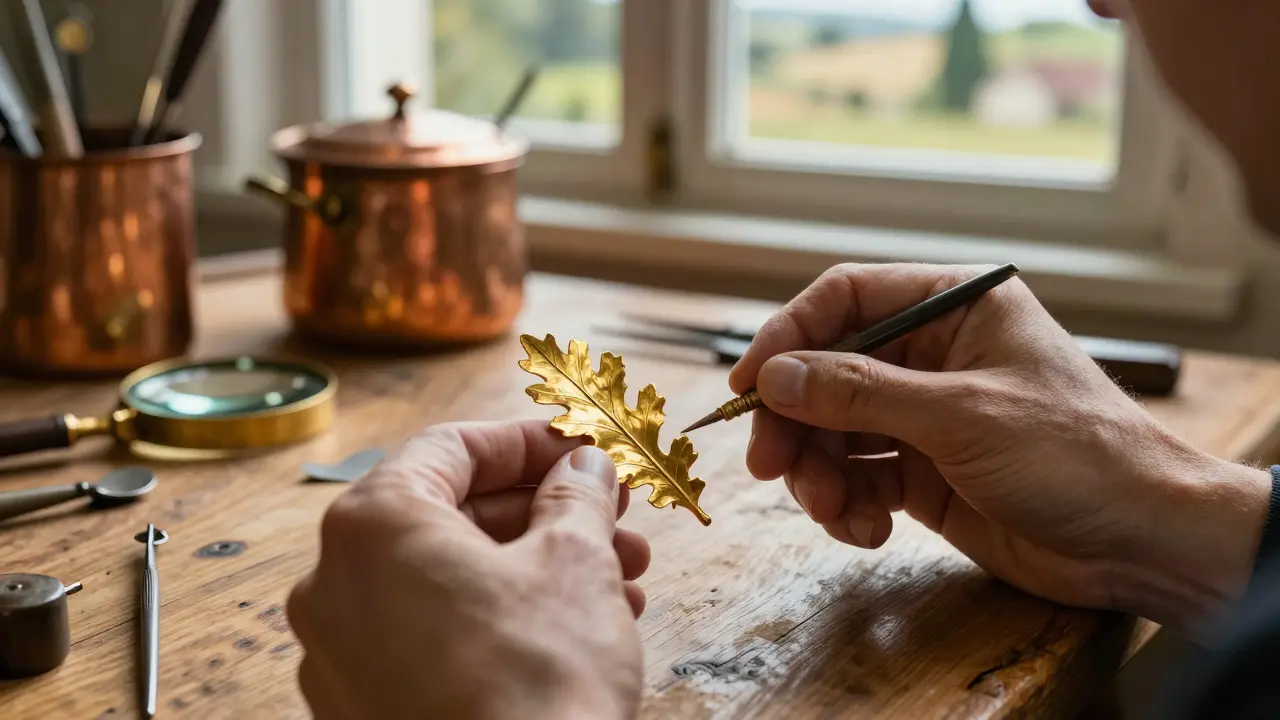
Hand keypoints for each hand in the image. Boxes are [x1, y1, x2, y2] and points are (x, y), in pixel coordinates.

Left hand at [287, 420, 649, 719]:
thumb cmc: (535, 686)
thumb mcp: (574, 562)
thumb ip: (576, 495)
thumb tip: (584, 468)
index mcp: (373, 527)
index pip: (452, 448)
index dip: (529, 442)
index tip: (582, 447)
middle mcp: (334, 586)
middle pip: (451, 515)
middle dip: (545, 513)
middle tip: (611, 516)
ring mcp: (340, 655)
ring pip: (448, 581)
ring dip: (534, 569)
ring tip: (617, 582)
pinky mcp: (362, 707)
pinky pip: (433, 637)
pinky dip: (497, 619)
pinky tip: (572, 631)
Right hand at [731, 263, 1269, 628]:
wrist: (1142, 542)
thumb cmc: (1078, 455)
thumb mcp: (962, 416)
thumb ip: (860, 392)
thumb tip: (774, 375)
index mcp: (953, 307)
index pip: (846, 298)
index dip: (788, 336)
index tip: (748, 384)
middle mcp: (933, 354)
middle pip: (827, 371)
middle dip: (795, 420)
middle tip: (768, 465)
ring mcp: (926, 415)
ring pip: (835, 430)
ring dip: (819, 473)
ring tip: (832, 511)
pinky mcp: (925, 473)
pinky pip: (859, 477)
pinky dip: (849, 505)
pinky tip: (867, 531)